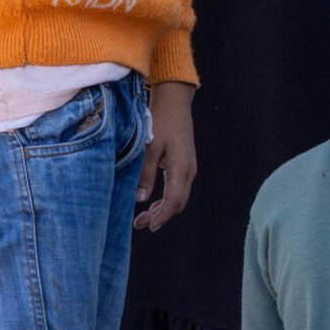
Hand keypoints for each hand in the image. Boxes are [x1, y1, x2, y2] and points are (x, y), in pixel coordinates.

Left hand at [138, 81, 195, 230]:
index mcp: (180, 168)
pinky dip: (166, 198)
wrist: (175, 103)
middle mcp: (188, 170)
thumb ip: (145, 174)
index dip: (161, 216)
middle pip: (179, 202)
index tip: (148, 226)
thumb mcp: (149, 148)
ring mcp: (189, 167)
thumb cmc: (160, 122)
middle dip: (161, 216)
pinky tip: (153, 200)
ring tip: (144, 216)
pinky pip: (178, 187)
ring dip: (163, 208)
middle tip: (140, 224)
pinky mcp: (185, 163)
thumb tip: (141, 199)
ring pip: (179, 196)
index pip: (173, 201)